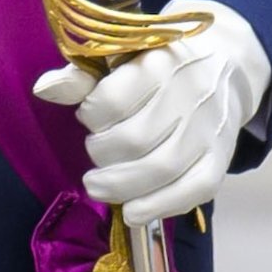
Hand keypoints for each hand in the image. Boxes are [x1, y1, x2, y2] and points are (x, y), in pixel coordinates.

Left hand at [33, 1, 271, 223]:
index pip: (114, 98)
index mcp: (159, 62)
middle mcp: (189, 93)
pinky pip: (194, 190)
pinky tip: (134, 212)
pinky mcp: (221, 157)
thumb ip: (83, 77)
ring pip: (162, 168)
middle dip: (102, 155)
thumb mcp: (122, 60)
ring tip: (100, 186)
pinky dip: (160, 206)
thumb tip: (45, 90)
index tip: (89, 117)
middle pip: (135, 139)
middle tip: (95, 155)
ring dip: (121, 187)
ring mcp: (210, 128)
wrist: (226, 68)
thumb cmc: (161, 68)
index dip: (91, 115)